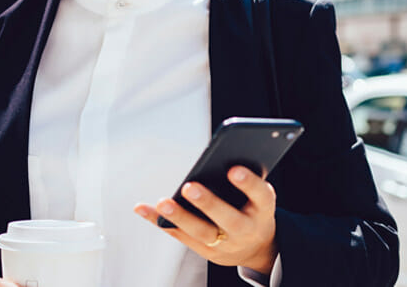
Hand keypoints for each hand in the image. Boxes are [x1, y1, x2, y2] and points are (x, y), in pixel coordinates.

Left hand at [134, 166, 277, 274]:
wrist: (257, 248)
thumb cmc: (253, 208)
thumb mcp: (258, 194)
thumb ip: (243, 179)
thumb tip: (219, 155)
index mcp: (264, 209)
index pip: (260, 195)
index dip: (248, 183)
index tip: (233, 168)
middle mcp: (246, 229)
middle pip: (229, 219)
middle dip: (208, 203)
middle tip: (189, 187)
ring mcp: (226, 244)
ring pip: (202, 232)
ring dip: (181, 217)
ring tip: (163, 202)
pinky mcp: (206, 250)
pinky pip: (181, 235)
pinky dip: (161, 222)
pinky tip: (142, 208)